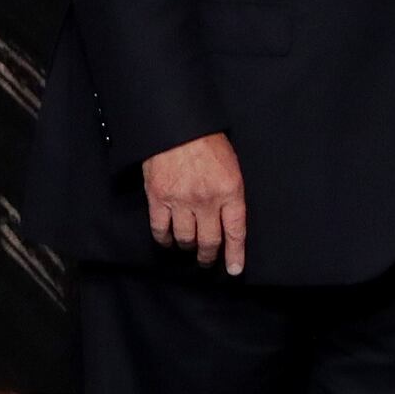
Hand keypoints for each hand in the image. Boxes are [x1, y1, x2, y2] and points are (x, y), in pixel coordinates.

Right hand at [142, 132, 247, 271]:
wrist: (176, 124)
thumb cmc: (206, 141)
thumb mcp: (230, 165)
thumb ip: (230, 193)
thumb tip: (228, 220)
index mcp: (230, 190)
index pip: (235, 231)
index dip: (235, 254)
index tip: (233, 269)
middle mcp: (206, 200)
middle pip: (208, 241)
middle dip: (208, 256)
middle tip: (206, 261)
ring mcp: (181, 200)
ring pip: (185, 239)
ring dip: (187, 247)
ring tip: (188, 247)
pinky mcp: (158, 198)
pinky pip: (160, 229)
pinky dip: (164, 239)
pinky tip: (168, 240)